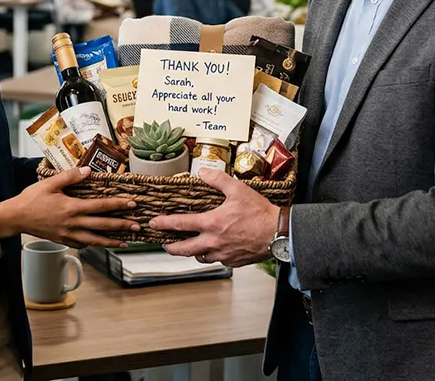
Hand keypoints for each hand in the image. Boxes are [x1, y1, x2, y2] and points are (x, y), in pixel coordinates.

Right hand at [11, 167, 138, 248]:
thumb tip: (88, 170)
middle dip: (122, 226)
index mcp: (72, 207)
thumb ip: (70, 176)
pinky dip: (94, 244)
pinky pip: (83, 244)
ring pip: (95, 240)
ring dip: (112, 241)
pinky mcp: (64, 241)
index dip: (118, 205)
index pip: (101, 206)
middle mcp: (73, 224)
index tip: (132, 204)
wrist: (16, 218)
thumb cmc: (32, 199)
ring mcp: (69, 235)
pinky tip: (101, 243)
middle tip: (138, 226)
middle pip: (103, 226)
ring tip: (127, 242)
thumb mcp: (50, 183)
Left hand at [149, 168, 278, 267]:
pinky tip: (212, 249)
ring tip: (189, 246)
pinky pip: (216, 260)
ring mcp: (223, 254)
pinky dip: (210, 255)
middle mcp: (213, 242)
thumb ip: (218, 179)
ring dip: (191, 252)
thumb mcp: (238, 189)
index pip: (180, 224)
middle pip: (183, 249)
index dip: (164, 223)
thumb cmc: (260, 212)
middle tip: (164, 243)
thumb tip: (203, 173)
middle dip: (170, 247)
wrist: (279, 233)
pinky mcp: (233, 261)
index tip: (155, 223)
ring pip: (199, 257)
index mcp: (212, 223)